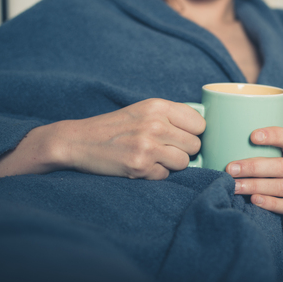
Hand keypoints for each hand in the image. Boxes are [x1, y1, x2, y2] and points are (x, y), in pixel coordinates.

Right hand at [0, 98, 204, 179]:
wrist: (79, 141)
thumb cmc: (116, 126)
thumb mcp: (143, 110)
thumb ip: (172, 116)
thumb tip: (203, 130)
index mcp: (158, 106)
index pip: (199, 124)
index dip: (192, 132)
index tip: (181, 136)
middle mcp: (155, 124)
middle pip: (195, 145)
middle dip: (182, 150)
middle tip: (164, 149)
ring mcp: (147, 146)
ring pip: (184, 162)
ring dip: (171, 164)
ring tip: (152, 157)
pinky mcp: (140, 166)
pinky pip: (165, 175)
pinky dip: (155, 173)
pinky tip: (140, 165)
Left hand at [226, 127, 282, 222]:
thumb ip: (270, 152)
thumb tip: (230, 145)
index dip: (273, 135)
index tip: (252, 136)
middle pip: (279, 166)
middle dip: (253, 166)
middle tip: (231, 168)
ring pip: (280, 186)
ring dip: (255, 186)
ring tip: (235, 186)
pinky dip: (270, 203)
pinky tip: (254, 200)